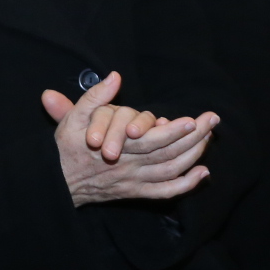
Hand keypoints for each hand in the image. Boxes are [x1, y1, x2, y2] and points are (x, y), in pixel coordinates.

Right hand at [42, 71, 217, 206]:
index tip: (192, 119)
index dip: (174, 131)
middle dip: (194, 137)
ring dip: (194, 155)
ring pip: (170, 171)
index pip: (151, 140)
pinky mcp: (135, 192)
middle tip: (213, 120)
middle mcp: (129, 167)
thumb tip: (114, 77)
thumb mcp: (73, 117)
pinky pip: (165, 192)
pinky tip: (202, 173)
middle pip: (168, 154)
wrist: (56, 182)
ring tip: (209, 137)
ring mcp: (134, 182)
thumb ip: (95, 96)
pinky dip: (186, 185)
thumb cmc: (66, 147)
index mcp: (117, 147)